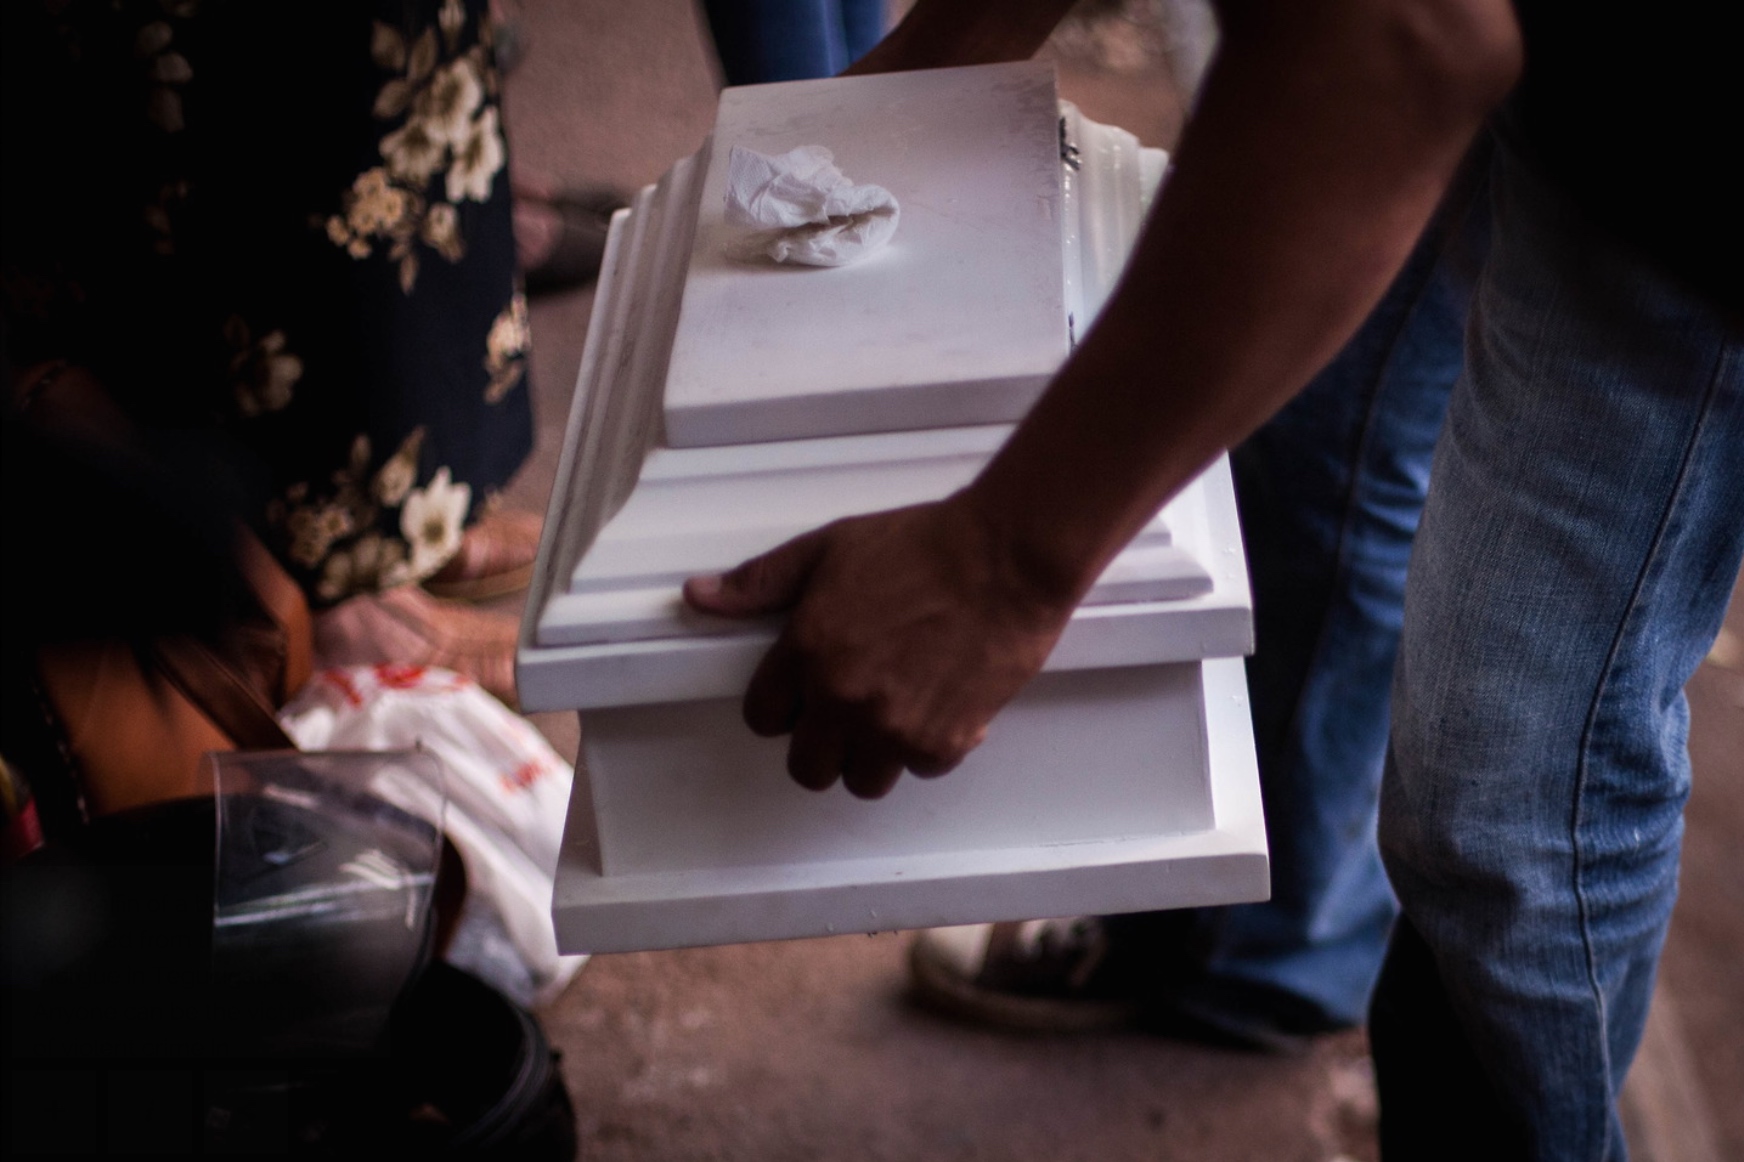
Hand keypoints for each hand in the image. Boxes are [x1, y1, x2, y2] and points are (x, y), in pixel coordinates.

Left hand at [682, 496, 1074, 798]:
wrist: (1007, 556)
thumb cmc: (927, 545)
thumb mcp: (830, 548)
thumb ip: (762, 581)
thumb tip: (703, 595)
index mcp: (808, 651)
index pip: (763, 718)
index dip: (782, 706)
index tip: (803, 694)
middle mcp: (844, 698)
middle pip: (808, 768)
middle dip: (822, 744)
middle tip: (847, 713)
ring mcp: (895, 726)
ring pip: (864, 780)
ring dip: (874, 754)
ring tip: (894, 712)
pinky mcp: (945, 740)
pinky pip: (922, 769)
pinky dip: (929, 746)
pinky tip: (938, 706)